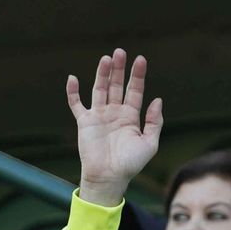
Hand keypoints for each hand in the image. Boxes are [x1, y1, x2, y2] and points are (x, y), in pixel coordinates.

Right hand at [67, 48, 163, 207]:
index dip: (137, 75)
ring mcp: (99, 116)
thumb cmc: (130, 164)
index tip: (140, 59)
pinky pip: (76, 104)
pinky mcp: (84, 122)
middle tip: (120, 51)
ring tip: (106, 58)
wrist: (109, 178)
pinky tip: (72, 78)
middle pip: (116, 85)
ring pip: (99, 89)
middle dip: (119, 69)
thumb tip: (158, 100)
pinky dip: (73, 92)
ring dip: (102, 74)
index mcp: (131, 117)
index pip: (135, 90)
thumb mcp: (149, 144)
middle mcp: (115, 113)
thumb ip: (154, 122)